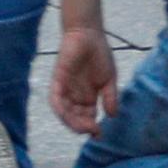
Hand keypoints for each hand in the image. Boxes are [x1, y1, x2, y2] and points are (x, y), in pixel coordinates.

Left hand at [50, 23, 119, 137]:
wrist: (89, 34)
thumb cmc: (99, 54)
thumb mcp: (109, 79)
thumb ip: (110, 97)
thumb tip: (112, 115)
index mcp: (87, 97)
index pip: (86, 118)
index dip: (91, 128)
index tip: (99, 134)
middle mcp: (75, 96)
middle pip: (75, 118)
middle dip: (82, 127)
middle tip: (93, 130)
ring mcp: (65, 89)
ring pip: (64, 112)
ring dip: (72, 122)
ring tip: (84, 126)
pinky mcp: (58, 80)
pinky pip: (55, 98)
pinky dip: (59, 108)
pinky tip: (66, 115)